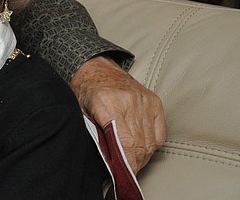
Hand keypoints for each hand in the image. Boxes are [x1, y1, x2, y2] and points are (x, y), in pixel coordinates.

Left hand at [71, 55, 165, 172]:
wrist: (95, 66)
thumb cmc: (85, 90)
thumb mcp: (80, 111)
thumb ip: (94, 132)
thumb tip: (108, 158)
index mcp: (106, 103)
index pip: (124, 142)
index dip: (127, 163)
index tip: (124, 174)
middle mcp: (128, 101)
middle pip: (139, 144)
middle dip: (134, 163)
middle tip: (127, 172)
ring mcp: (143, 100)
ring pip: (150, 140)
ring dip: (143, 156)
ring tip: (134, 161)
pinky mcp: (154, 101)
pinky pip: (159, 132)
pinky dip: (153, 144)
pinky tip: (143, 147)